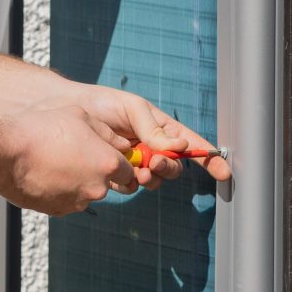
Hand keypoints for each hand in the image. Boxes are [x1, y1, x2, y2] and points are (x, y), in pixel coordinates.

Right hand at [0, 103, 137, 213]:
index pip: (128, 170)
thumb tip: (123, 144)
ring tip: (54, 160)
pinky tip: (44, 173)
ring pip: (86, 192)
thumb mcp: (81, 117)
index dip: (118, 161)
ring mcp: (77, 203)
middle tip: (73, 153)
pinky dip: (60, 189)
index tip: (103, 152)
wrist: (6, 153)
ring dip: (77, 179)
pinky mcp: (58, 211)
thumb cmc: (43, 129)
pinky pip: (67, 200)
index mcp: (107, 164)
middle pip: (107, 182)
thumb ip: (108, 133)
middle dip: (95, 170)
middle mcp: (98, 188)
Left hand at [67, 85, 230, 188]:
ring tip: (136, 170)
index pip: (190, 144)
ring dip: (150, 178)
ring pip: (155, 180)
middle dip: (169, 168)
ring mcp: (135, 163)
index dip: (208, 159)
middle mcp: (152, 148)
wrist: (67, 113)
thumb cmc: (101, 104)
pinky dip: (128, 183)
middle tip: (154, 163)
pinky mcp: (117, 174)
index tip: (224, 172)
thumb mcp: (131, 108)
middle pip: (174, 167)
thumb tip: (177, 145)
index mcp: (161, 128)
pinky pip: (131, 186)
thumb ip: (152, 128)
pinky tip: (119, 173)